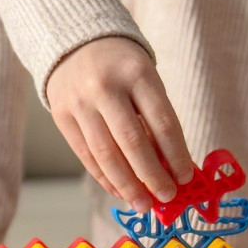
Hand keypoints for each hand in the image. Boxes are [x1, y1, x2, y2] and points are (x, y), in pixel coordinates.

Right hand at [45, 37, 194, 211]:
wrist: (74, 43)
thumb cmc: (120, 67)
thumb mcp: (144, 79)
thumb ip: (155, 118)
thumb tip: (169, 167)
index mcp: (136, 73)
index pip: (162, 122)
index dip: (176, 154)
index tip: (186, 177)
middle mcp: (106, 87)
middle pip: (133, 142)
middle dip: (153, 176)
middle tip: (167, 197)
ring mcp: (80, 103)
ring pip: (106, 154)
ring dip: (128, 185)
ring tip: (143, 204)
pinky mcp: (61, 116)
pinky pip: (86, 155)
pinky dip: (105, 178)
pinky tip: (119, 191)